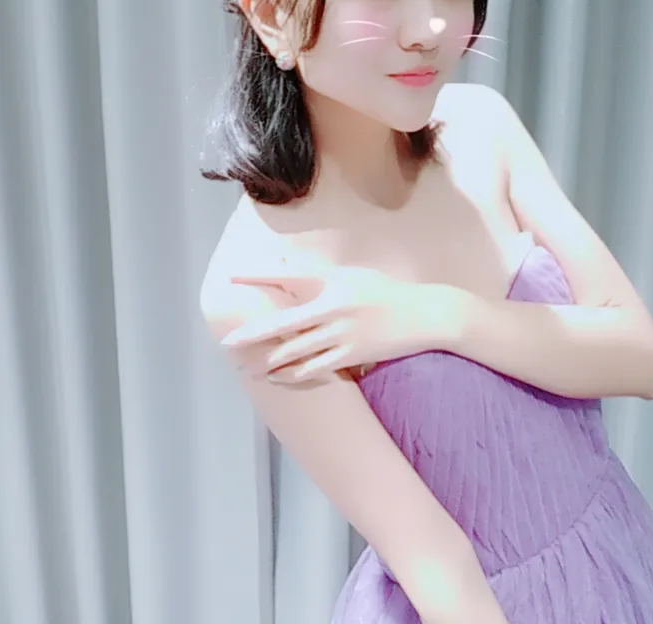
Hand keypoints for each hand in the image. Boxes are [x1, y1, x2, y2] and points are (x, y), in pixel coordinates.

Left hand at [223, 264, 458, 382]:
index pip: (288, 276)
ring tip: (246, 367)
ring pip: (295, 351)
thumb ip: (323, 279)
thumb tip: (291, 277)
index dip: (259, 275)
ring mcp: (343, 333)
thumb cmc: (386, 293)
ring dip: (268, 361)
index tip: (232, 276)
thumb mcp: (354, 277)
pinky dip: (293, 374)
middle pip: (284, 323)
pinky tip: (276, 376)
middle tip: (228, 344)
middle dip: (253, 335)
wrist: (424, 315)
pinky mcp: (352, 355)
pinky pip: (315, 368)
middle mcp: (334, 307)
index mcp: (334, 282)